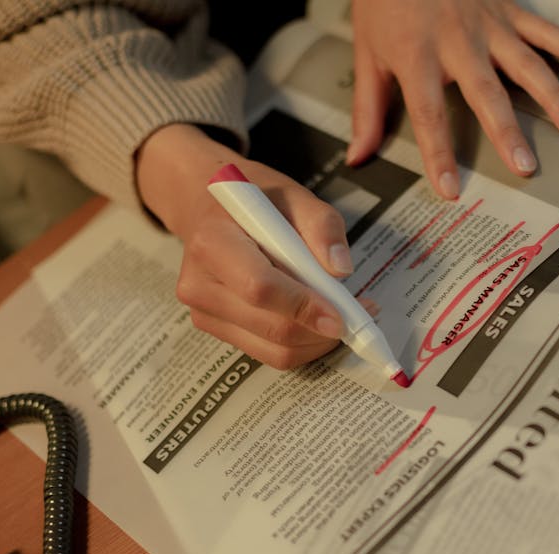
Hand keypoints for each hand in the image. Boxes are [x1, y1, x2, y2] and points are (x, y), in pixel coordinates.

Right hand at [136, 124, 374, 368]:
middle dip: (321, 330)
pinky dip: (303, 345)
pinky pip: (268, 354)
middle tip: (360, 315)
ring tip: (345, 316)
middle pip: (271, 327)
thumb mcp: (293, 195)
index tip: (342, 317)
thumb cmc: (255, 202)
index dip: (303, 306)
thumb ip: (322, 225)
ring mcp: (204, 313)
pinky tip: (319, 322)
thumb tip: (340, 269)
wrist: (210, 211)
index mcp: (213, 243)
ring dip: (317, 342)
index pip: (259, 288)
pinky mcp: (216, 330)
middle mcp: (199, 285)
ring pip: (273, 351)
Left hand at [347, 0, 558, 198]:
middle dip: (505, 132)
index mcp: (417, 56)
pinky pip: (543, 30)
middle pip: (485, 93)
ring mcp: (488, 24)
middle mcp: (457, 42)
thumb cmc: (385, 2)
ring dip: (551, 95)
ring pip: (525, 63)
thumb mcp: (367, 53)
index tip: (450, 188)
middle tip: (525, 166)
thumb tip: (358, 156)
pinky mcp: (508, 9)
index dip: (439, 154)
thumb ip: (368, 109)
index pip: (429, 113)